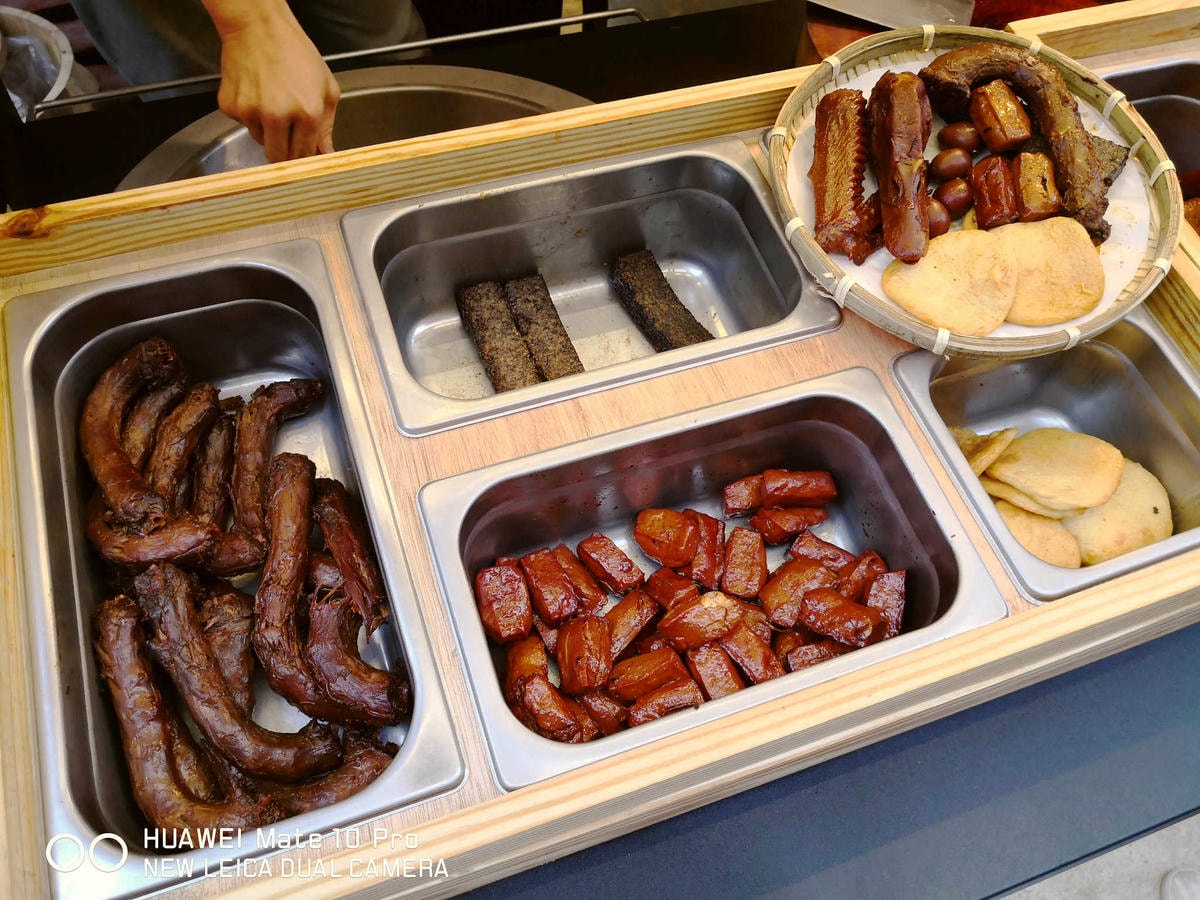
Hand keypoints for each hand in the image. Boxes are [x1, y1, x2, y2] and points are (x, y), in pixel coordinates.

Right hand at [203, 1, 340, 161]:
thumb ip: (327, 126)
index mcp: (307, 113)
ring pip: (260, 141)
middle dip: (285, 154)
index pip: (303, 156)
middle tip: (288, 139)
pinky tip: (256, 95)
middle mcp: (277, 116)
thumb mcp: (326, 87)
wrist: (258, 27)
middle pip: (278, 158)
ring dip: (268, 132)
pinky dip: (250, 117)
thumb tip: (326, 154)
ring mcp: (250, 112)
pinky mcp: (230, 107)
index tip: (303, 160)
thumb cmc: (295, 52)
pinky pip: (243, 124)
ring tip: (273, 104)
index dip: (303, 161)